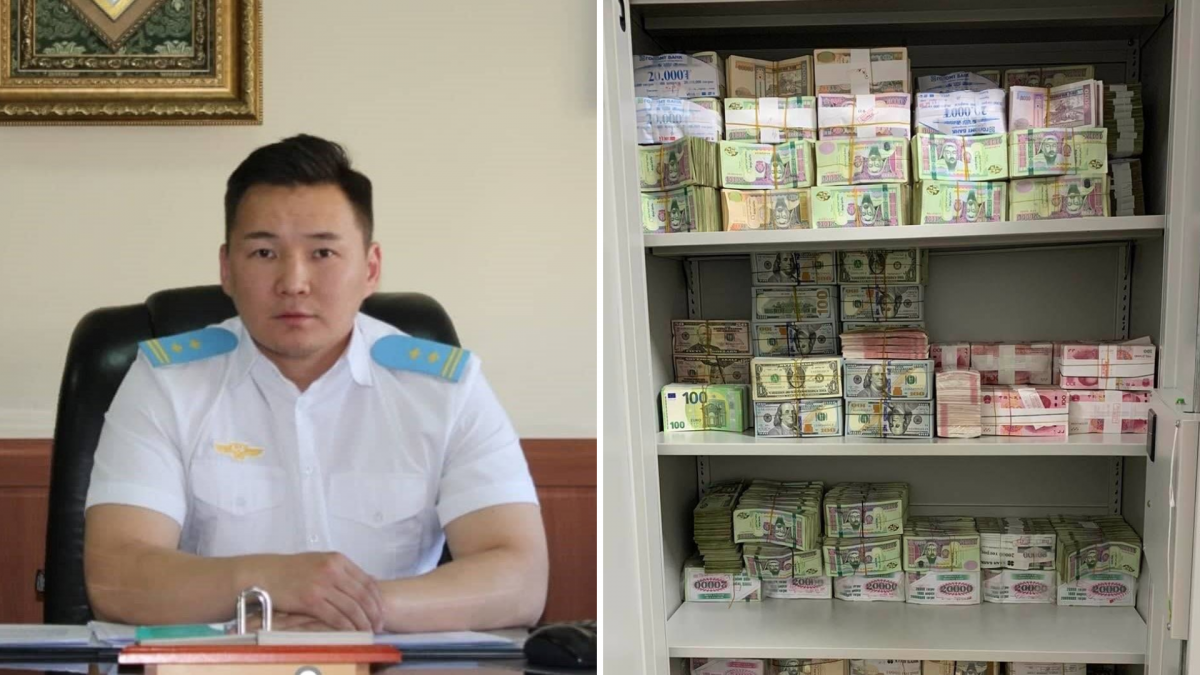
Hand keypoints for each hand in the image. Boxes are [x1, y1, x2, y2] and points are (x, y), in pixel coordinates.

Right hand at [255, 552, 385, 631]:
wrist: (265, 574)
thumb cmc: (292, 570)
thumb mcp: (321, 562)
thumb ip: (342, 571)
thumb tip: (368, 581)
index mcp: (338, 559)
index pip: (367, 580)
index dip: (377, 598)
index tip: (382, 611)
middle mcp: (332, 570)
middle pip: (362, 595)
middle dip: (374, 613)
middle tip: (379, 625)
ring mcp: (321, 584)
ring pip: (351, 607)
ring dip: (362, 622)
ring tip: (368, 631)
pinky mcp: (310, 600)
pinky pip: (335, 616)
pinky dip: (346, 626)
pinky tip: (351, 633)